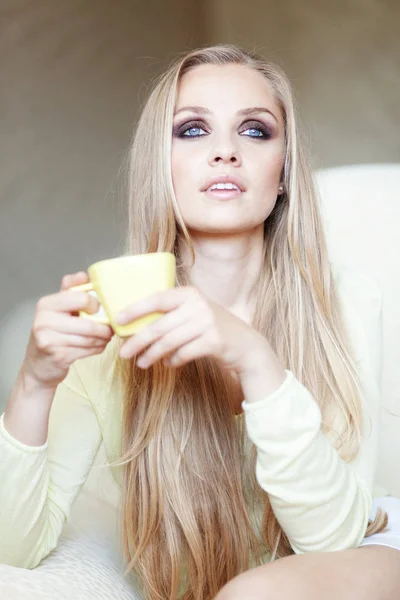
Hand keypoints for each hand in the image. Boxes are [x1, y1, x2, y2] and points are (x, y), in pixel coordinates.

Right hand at [22, 272, 113, 391]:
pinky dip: (97, 349)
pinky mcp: (57, 356)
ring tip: (105, 338)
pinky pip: (87, 350)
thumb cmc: (52, 334)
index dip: (96, 304)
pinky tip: (97, 346)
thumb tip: (83, 275)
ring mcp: (49, 339)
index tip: (99, 310)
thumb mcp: (57, 310)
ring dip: (102, 339)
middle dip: (104, 327)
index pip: (81, 298)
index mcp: (46, 304)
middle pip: (88, 323)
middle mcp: (44, 320)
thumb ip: (70, 291)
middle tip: (110, 328)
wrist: (38, 365)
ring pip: (89, 338)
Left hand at [116, 286, 269, 375]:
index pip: (157, 299)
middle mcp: (197, 305)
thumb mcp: (194, 313)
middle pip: (159, 325)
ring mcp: (207, 323)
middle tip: (123, 353)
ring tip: (141, 363)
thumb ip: (171, 315)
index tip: (118, 320)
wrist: (245, 345)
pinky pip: (183, 353)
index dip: (135, 309)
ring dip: (151, 355)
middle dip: (137, 341)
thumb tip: (136, 327)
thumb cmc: (212, 329)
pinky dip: (172, 360)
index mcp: (189, 294)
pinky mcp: (213, 341)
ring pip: (168, 342)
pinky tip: (168, 364)